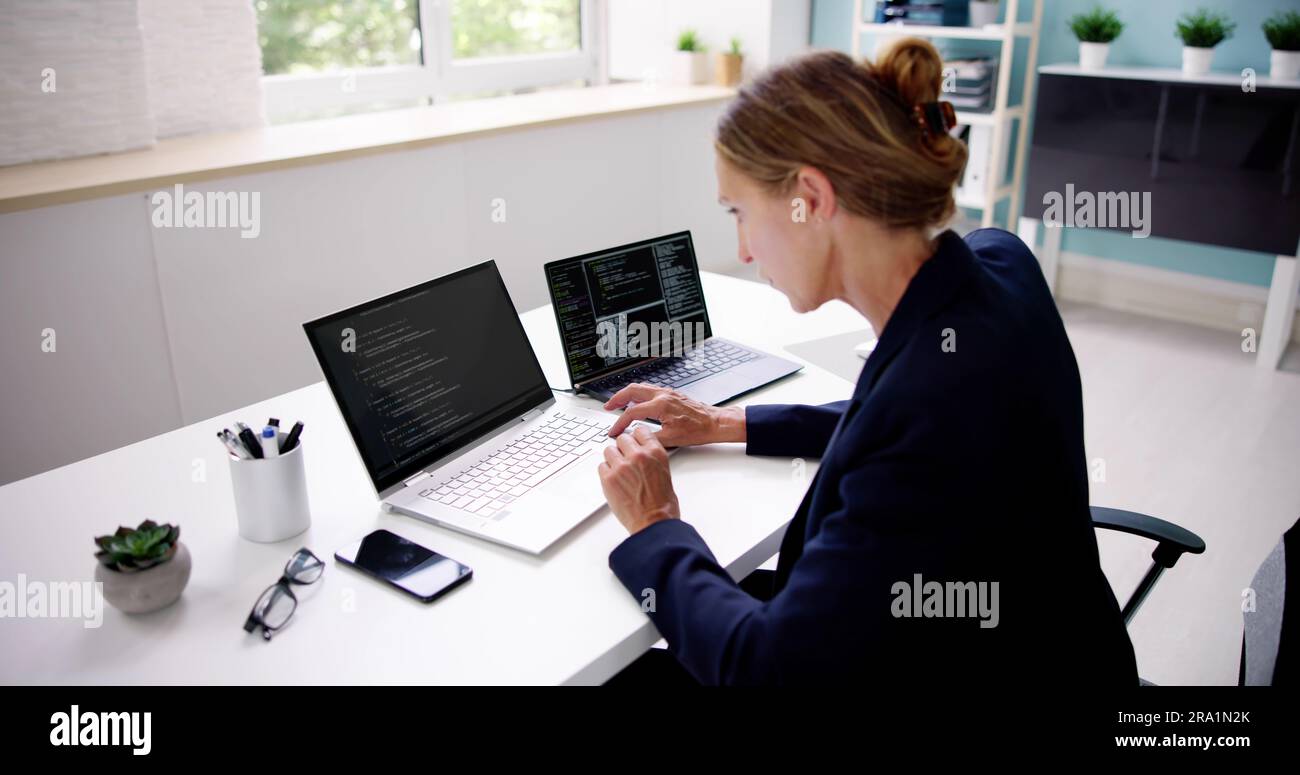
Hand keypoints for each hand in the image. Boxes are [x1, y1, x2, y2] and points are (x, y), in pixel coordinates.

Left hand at [598, 425, 679, 534]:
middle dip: (623, 448)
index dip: (636, 437)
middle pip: (622, 438)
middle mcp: (638, 456)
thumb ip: (652, 459)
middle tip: (625, 458)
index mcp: (655, 452)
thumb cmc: (662, 504)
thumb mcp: (665, 473)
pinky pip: (601, 466)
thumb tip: (642, 456)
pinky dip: (606, 472)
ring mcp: (621, 466)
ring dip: (612, 459)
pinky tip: (614, 481)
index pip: (640, 431)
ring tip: (619, 471)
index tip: (633, 441)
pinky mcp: (608, 479)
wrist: (654, 522)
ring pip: (609, 450)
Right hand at [603, 383, 745, 447]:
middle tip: (607, 406)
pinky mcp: (672, 394)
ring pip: (641, 387)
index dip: (619, 424)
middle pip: (632, 390)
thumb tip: (635, 440)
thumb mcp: (671, 439)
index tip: (613, 432)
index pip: (632, 413)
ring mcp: (668, 393)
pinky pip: (650, 390)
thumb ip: (650, 438)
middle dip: (617, 398)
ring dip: (627, 394)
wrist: (715, 423)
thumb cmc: (698, 430)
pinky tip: (637, 402)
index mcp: (661, 405)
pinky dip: (639, 394)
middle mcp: (663, 395)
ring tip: (618, 403)